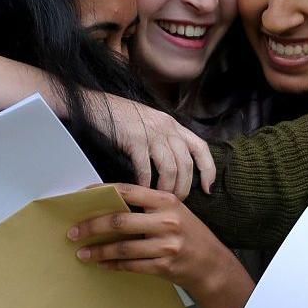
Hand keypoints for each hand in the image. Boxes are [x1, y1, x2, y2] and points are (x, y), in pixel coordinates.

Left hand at [68, 183, 239, 297]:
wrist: (212, 264)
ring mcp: (166, 245)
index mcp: (166, 201)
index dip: (101, 192)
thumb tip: (110, 204)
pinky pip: (130, 265)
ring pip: (122, 247)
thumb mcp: (175, 211)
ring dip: (98, 251)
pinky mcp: (163, 266)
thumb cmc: (189, 234)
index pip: (127, 191)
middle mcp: (166, 221)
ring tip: (81, 253)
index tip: (81, 197)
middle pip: (119, 221)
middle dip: (91, 227)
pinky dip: (112, 265)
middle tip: (73, 232)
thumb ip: (148, 206)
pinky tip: (101, 264)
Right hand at [91, 94, 215, 199]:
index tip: (208, 189)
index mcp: (174, 125)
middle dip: (184, 187)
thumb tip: (174, 169)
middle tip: (176, 202)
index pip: (201, 147)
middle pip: (186, 164)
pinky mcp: (135, 140)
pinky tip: (142, 192)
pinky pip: (146, 168)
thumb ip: (165, 140)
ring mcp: (152, 134)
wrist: (99, 104)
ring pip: (170, 168)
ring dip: (167, 189)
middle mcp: (167, 129)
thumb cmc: (124, 118)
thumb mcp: (152, 124)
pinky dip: (146, 184)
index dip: (208, 169)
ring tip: (160, 201)